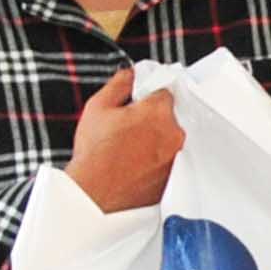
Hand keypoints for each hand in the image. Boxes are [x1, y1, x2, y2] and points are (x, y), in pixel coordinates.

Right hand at [68, 67, 185, 213]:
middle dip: (152, 118)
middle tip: (129, 128)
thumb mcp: (98, 107)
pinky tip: (136, 164)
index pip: (164, 91)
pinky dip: (157, 159)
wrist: (94, 194)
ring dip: (156, 139)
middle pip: (170, 115)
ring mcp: (176, 157)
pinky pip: (169, 160)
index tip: (137, 103)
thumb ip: (120, 83)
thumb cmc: (94, 154)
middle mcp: (174, 134)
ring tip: (130, 148)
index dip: (147, 96)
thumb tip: (131, 74)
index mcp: (158, 112)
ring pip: (170, 138)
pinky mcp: (174, 177)